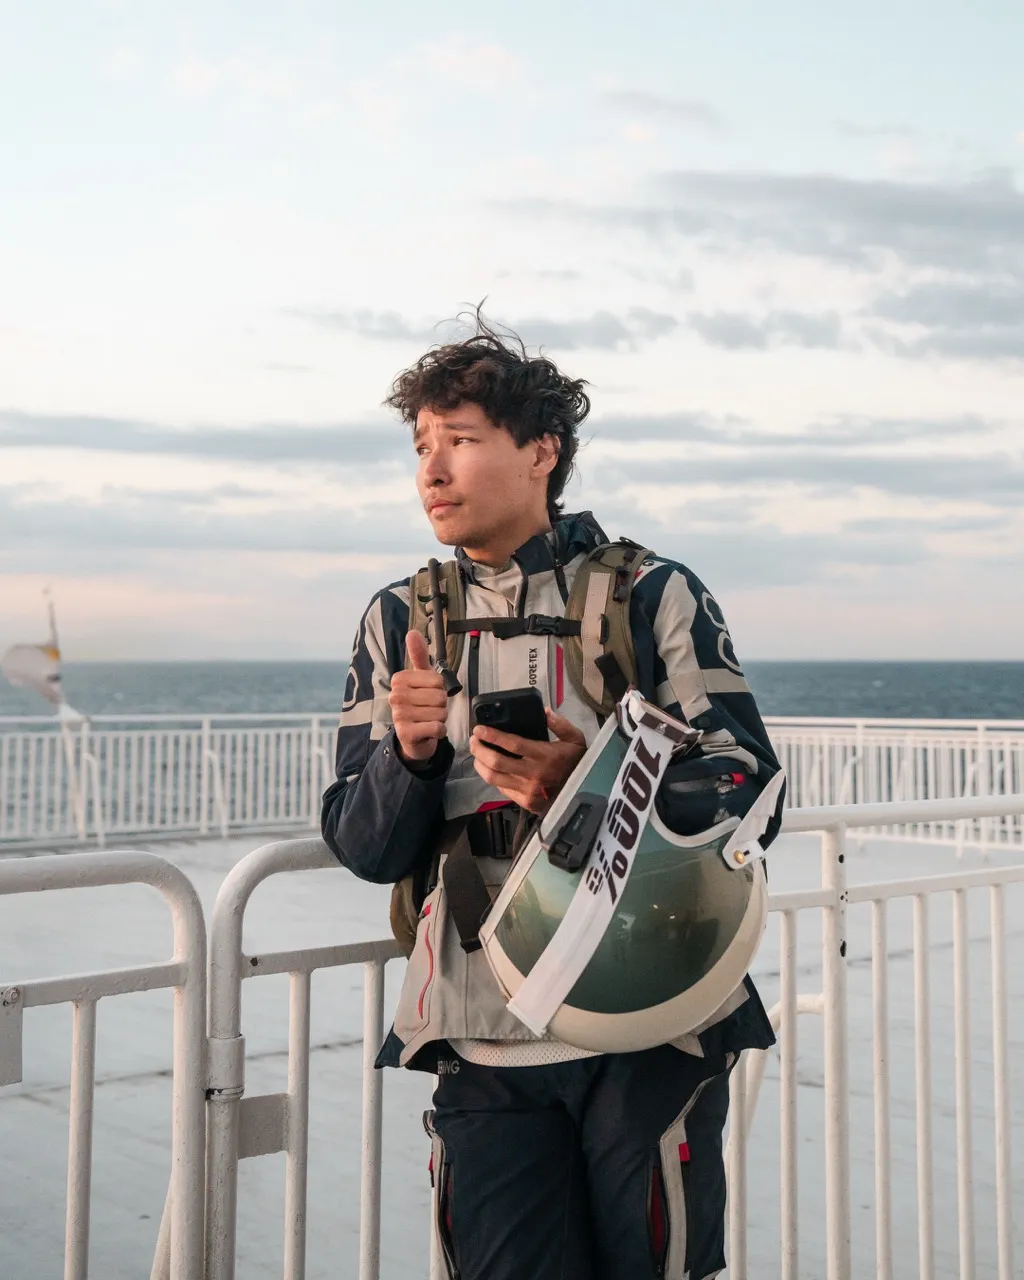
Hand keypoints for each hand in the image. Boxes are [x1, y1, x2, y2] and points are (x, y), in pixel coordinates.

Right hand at [389, 631, 448, 762]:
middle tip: (429, 710)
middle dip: (441, 706)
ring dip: (441, 719)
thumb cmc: (419, 704)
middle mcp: (395, 696)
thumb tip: (412, 632)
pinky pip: (438, 728)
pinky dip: (440, 731)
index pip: (438, 680)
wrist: (413, 738)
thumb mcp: (421, 678)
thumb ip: (419, 656)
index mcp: (399, 679)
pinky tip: (430, 731)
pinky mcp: (406, 733)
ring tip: (428, 720)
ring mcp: (399, 715)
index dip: (440, 689)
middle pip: (440, 697)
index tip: (428, 695)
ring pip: (440, 713)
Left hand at [469, 709, 587, 813]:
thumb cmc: (577, 763)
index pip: (511, 744)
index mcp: (544, 755)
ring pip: (494, 778)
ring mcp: (527, 790)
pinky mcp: (525, 802)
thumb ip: (560, 724)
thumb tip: (544, 711)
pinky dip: (492, 778)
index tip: (479, 729)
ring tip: (476, 754)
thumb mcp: (575, 739)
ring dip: (480, 764)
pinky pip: (502, 789)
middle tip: (474, 740)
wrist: (586, 791)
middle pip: (496, 762)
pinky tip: (489, 769)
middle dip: (479, 749)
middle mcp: (533, 774)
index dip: (492, 736)